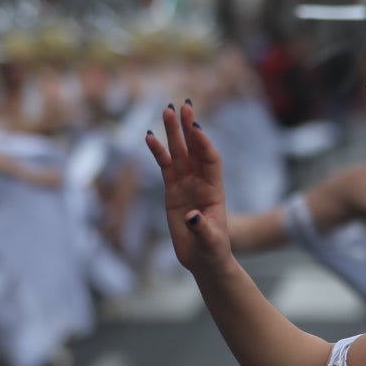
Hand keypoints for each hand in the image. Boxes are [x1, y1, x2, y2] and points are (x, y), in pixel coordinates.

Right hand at [146, 101, 230, 275]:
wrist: (204, 260)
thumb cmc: (212, 251)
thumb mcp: (210, 242)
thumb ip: (202, 228)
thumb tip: (192, 216)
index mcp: (215, 190)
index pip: (210, 160)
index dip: (203, 144)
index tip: (195, 127)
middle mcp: (201, 183)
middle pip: (194, 149)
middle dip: (188, 127)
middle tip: (183, 105)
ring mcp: (186, 185)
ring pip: (178, 153)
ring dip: (172, 133)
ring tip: (166, 110)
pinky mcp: (172, 191)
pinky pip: (164, 167)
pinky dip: (157, 152)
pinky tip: (150, 136)